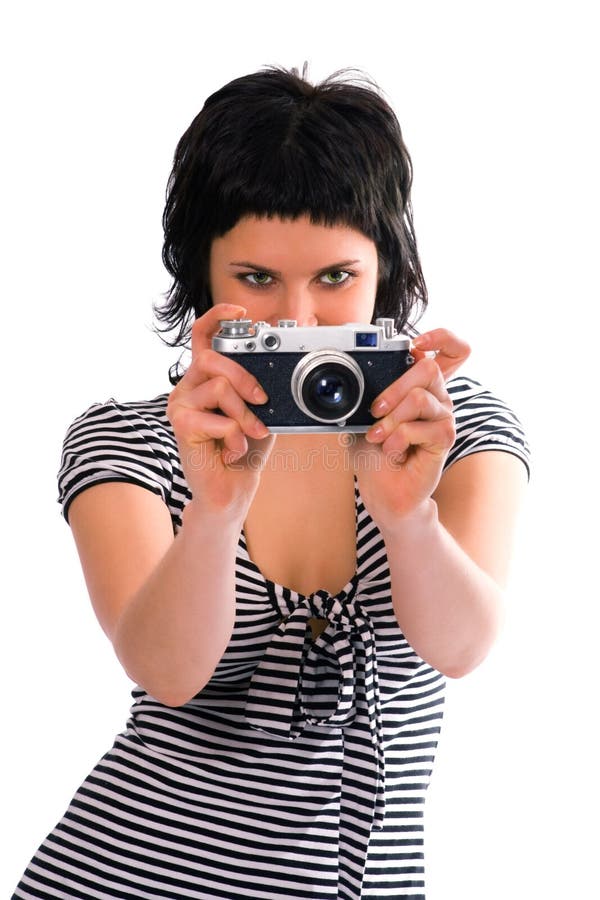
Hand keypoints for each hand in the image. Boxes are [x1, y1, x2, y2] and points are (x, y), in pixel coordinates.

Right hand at [166, 304, 275, 518]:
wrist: (230, 488)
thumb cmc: (244, 449)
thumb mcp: (259, 410)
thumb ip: (261, 385)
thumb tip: (280, 360)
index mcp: (203, 379)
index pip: (202, 336)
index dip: (217, 317)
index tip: (240, 311)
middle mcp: (187, 387)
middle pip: (213, 358)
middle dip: (246, 378)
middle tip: (262, 401)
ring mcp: (180, 405)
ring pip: (219, 386)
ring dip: (244, 414)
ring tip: (249, 434)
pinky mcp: (181, 425)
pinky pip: (219, 417)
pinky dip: (236, 436)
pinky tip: (232, 451)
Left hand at [351, 329, 469, 526]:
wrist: (381, 489)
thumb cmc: (373, 452)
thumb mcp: (362, 413)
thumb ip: (370, 390)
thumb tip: (364, 371)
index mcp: (422, 386)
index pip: (453, 350)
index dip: (442, 338)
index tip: (416, 343)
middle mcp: (438, 397)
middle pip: (428, 367)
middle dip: (394, 388)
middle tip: (375, 411)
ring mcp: (444, 417)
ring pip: (420, 398)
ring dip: (391, 419)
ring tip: (379, 437)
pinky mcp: (446, 438)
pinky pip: (421, 427)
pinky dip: (399, 438)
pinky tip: (394, 450)